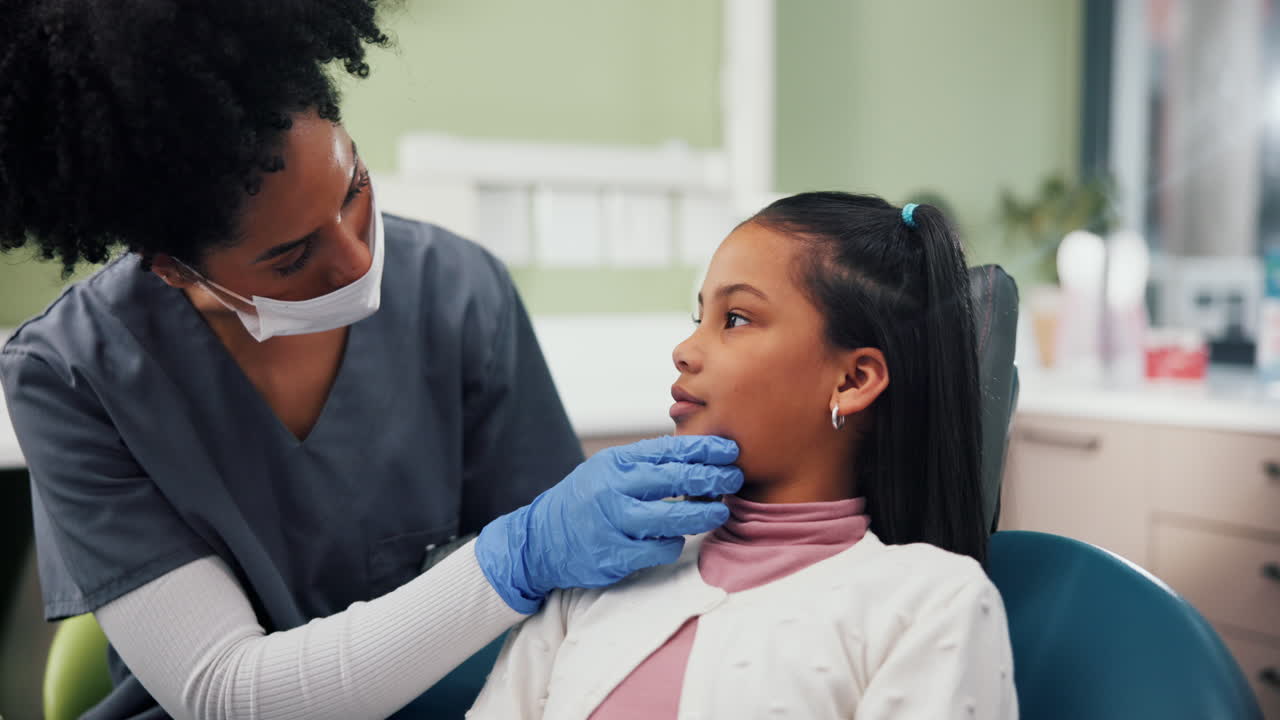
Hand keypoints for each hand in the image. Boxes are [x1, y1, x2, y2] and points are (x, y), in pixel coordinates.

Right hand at [475, 435, 742, 612]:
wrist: (540, 540)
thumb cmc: (585, 501)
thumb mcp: (608, 470)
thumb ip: (645, 462)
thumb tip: (695, 454)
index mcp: (616, 463)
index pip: (667, 450)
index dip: (703, 449)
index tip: (730, 449)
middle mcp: (614, 489)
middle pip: (675, 479)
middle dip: (711, 478)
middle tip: (734, 478)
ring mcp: (613, 523)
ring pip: (672, 518)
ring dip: (702, 515)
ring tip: (718, 512)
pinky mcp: (615, 555)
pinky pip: (659, 549)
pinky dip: (673, 543)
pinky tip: (677, 539)